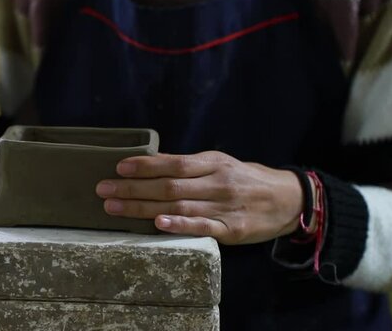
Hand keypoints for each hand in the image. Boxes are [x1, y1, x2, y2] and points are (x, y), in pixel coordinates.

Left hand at [95, 151, 303, 244]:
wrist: (288, 199)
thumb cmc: (244, 179)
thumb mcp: (219, 164)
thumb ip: (188, 165)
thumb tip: (151, 162)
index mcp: (212, 163)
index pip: (173, 163)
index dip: (145, 165)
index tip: (118, 167)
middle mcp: (217, 182)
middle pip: (169, 185)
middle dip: (133, 188)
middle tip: (103, 190)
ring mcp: (225, 206)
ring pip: (178, 206)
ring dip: (143, 207)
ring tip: (115, 207)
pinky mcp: (232, 229)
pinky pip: (203, 226)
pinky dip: (179, 225)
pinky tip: (158, 224)